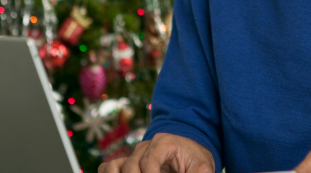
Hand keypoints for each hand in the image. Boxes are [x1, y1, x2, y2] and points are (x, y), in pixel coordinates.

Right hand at [98, 132, 214, 172]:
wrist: (189, 151)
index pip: (149, 161)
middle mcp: (146, 146)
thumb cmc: (194, 159)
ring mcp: (134, 154)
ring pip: (117, 166)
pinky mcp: (128, 162)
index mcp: (164, 143)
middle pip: (131, 166)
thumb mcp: (202, 166)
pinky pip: (109, 167)